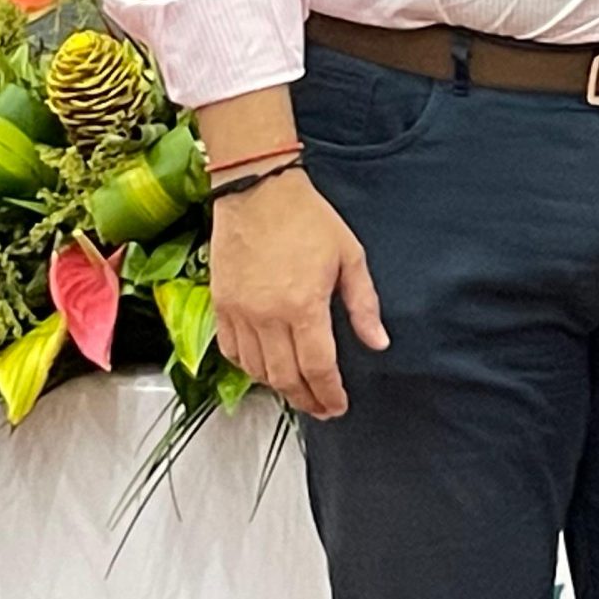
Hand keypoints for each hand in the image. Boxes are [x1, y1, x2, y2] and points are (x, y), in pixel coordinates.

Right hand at [210, 165, 388, 418]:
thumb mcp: (349, 257)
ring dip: (279, 388)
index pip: (318, 367)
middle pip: (286, 378)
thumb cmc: (306, 218)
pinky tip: (265, 369)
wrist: (257, 191)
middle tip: (321, 407)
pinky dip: (249, 368)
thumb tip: (378, 342)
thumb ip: (363, 305)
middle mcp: (268, 316)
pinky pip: (231, 352)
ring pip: (257, 371)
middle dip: (307, 400)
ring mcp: (239, 313)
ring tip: (298, 391)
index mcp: (304, 306)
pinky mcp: (220, 306)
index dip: (329, 393)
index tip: (338, 405)